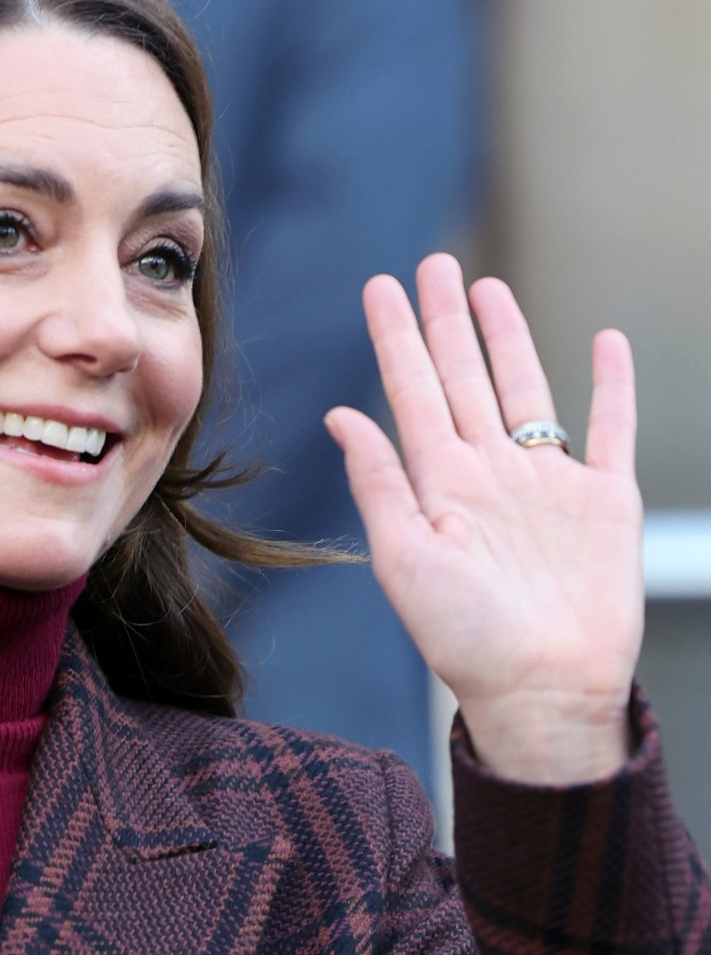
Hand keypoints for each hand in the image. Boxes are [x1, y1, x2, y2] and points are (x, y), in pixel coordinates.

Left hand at [326, 254, 642, 784]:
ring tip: (488, 289)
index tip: (381, 287)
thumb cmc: (468, 642)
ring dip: (509, 339)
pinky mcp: (606, 501)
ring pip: (528, 390)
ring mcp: (549, 485)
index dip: (397, 339)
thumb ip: (378, 483)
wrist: (544, 692)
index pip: (412, 393)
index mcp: (440, 486)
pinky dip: (613, 385)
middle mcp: (492, 476)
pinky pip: (611, 429)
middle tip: (432, 263)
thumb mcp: (406, 560)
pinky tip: (605, 343)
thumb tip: (341, 414)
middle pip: (465, 378)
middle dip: (447, 321)